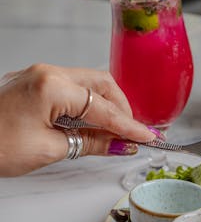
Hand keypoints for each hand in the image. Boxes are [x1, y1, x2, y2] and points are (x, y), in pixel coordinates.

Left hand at [0, 63, 154, 175]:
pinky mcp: (31, 83)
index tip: (147, 137)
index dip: (128, 126)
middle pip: (100, 84)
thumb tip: (120, 144)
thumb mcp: (47, 150)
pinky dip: (85, 103)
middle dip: (121, 107)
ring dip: (104, 104)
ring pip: (86, 83)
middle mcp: (47, 72)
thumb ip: (90, 143)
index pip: (103, 107)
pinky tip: (91, 121)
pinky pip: (69, 87)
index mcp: (52, 85)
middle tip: (133, 132)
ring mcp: (38, 75)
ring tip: (115, 130)